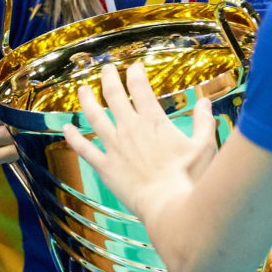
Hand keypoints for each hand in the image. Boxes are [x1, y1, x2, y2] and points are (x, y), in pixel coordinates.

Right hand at [0, 37, 16, 175]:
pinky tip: (17, 143)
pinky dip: (19, 147)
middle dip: (16, 112)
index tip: (20, 93)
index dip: (5, 94)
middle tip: (30, 110)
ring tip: (25, 126)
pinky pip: (11, 152)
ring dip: (20, 130)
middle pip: (3, 112)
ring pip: (10, 132)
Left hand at [62, 62, 216, 219]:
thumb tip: (205, 101)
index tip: (135, 66)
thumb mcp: (204, 145)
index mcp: (153, 120)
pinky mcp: (105, 167)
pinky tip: (66, 128)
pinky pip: (84, 148)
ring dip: (86, 100)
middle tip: (106, 68)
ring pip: (94, 116)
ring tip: (81, 89)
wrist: (168, 206)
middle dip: (108, 78)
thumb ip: (204, 121)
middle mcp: (130, 128)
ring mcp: (115, 146)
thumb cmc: (189, 178)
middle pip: (113, 95)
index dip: (136, 73)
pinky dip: (74, 137)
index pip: (140, 87)